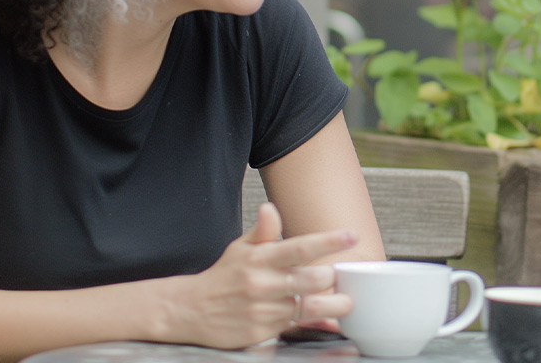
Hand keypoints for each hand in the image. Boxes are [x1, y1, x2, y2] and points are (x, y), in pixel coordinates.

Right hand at [151, 203, 357, 348]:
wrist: (189, 310)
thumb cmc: (222, 278)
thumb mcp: (239, 249)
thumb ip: (262, 230)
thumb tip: (271, 208)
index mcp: (259, 258)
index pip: (299, 246)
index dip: (328, 241)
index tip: (351, 236)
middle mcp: (262, 283)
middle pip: (312, 279)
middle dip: (332, 278)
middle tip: (341, 276)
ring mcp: (263, 310)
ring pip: (310, 307)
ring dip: (333, 305)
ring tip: (344, 301)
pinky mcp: (262, 332)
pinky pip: (297, 327)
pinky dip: (315, 323)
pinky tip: (326, 320)